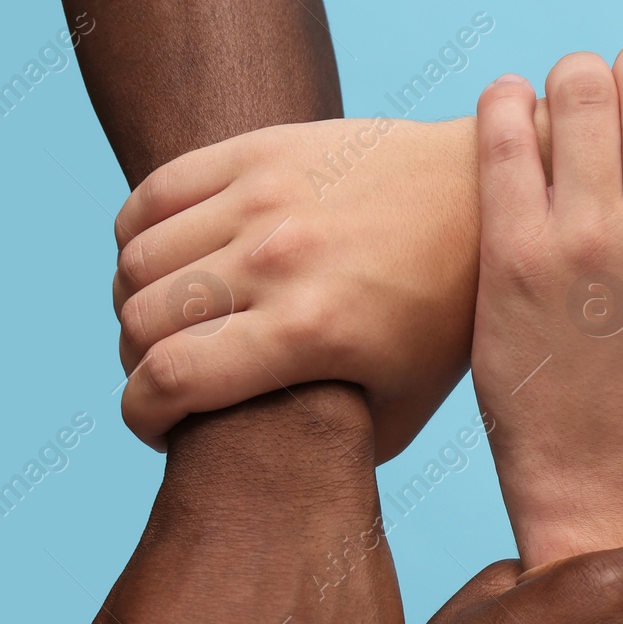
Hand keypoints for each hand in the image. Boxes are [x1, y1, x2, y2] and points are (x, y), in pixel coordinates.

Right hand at [109, 118, 480, 461]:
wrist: (486, 196)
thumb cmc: (447, 314)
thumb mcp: (402, 406)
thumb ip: (330, 449)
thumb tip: (268, 473)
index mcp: (309, 331)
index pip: (168, 379)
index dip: (140, 417)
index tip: (158, 430)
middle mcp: (275, 260)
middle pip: (139, 321)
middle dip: (138, 367)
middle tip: (170, 380)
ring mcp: (263, 197)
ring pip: (136, 259)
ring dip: (135, 304)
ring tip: (171, 324)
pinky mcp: (259, 151)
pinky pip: (152, 194)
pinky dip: (136, 237)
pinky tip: (169, 264)